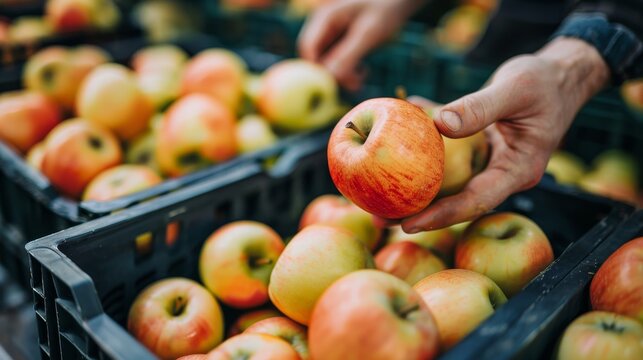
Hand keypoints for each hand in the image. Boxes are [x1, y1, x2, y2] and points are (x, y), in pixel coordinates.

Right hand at [298, 0, 425, 90]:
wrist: (398, 2)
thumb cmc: (385, 10)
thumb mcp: (369, 33)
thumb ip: (349, 54)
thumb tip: (331, 76)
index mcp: (325, 17)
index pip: (307, 46)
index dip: (315, 67)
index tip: (333, 84)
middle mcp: (323, 26)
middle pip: (315, 57)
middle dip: (332, 74)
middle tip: (355, 84)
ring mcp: (330, 35)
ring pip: (326, 63)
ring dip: (341, 75)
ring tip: (362, 78)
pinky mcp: (340, 43)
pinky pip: (336, 63)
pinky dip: (347, 71)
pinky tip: (363, 71)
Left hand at [389, 38, 609, 231]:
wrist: (560, 75)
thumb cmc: (545, 81)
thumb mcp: (516, 88)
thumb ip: (481, 106)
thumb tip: (440, 125)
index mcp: (518, 170)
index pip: (477, 200)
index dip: (442, 215)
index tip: (409, 224)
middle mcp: (502, 174)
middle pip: (457, 200)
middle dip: (419, 210)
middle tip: (380, 217)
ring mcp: (489, 164)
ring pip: (447, 181)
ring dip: (414, 185)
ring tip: (375, 194)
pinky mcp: (478, 150)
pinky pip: (446, 155)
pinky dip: (422, 149)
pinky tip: (393, 138)